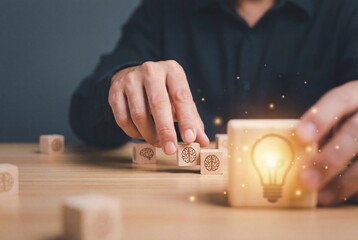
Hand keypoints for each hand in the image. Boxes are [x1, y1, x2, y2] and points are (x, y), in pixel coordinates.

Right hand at [108, 60, 209, 154]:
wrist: (134, 76)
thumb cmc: (163, 91)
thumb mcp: (180, 99)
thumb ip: (192, 119)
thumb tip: (203, 141)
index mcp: (172, 70)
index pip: (181, 96)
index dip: (186, 120)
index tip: (190, 139)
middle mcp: (150, 70)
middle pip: (158, 104)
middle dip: (165, 131)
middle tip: (171, 150)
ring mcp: (130, 79)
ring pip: (139, 114)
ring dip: (149, 134)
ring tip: (158, 142)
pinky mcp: (115, 90)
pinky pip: (123, 118)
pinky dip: (134, 132)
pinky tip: (142, 135)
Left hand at [296, 80, 357, 205]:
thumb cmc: (351, 116)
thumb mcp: (339, 111)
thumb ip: (322, 127)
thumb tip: (293, 152)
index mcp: (357, 94)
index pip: (340, 100)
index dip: (319, 117)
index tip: (300, 135)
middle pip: (354, 132)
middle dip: (329, 158)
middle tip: (306, 178)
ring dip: (343, 181)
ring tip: (322, 195)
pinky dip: (354, 187)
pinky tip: (338, 195)